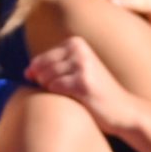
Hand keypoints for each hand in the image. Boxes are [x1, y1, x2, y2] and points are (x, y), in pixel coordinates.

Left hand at [25, 36, 141, 133]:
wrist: (124, 109)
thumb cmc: (95, 92)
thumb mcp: (76, 71)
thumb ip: (52, 67)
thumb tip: (26, 72)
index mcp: (76, 42)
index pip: (42, 58)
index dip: (39, 74)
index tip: (51, 85)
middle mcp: (79, 50)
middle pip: (42, 67)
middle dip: (44, 82)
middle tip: (64, 92)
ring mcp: (82, 65)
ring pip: (47, 77)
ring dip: (52, 89)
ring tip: (72, 94)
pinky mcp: (83, 82)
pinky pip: (55, 87)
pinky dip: (60, 95)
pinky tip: (75, 98)